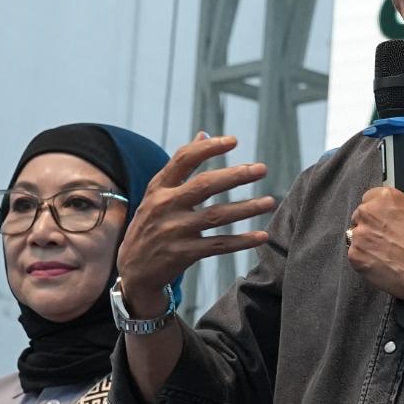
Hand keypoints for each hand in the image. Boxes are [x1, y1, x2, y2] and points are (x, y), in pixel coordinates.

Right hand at [115, 136, 275, 313]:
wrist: (133, 270)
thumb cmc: (152, 224)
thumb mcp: (158, 193)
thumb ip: (181, 166)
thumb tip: (203, 133)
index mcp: (159, 187)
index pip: (184, 159)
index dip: (209, 148)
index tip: (234, 140)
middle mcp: (164, 206)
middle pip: (204, 185)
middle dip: (235, 175)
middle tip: (262, 169)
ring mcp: (173, 231)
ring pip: (216, 215)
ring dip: (246, 208)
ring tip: (270, 202)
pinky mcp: (183, 254)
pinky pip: (219, 245)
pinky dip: (242, 241)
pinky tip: (262, 236)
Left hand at [346, 189, 403, 311]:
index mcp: (386, 198)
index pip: (371, 197)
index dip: (380, 209)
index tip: (386, 218)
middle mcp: (368, 213)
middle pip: (361, 216)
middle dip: (372, 225)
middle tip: (388, 237)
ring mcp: (359, 235)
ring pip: (356, 236)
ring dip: (367, 242)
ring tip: (385, 253)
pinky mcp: (355, 256)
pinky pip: (355, 255)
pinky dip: (366, 259)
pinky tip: (382, 263)